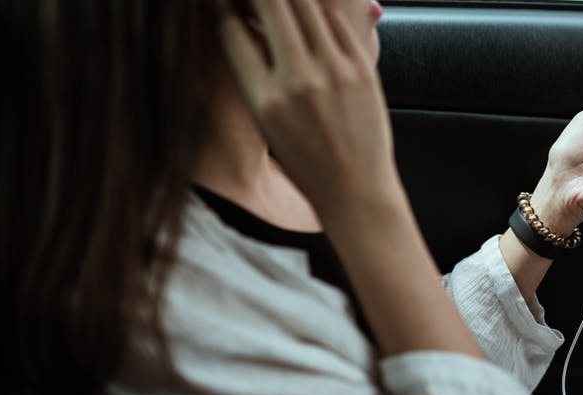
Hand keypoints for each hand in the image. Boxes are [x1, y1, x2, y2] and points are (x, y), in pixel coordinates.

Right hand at [219, 0, 400, 216]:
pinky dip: (321, 10)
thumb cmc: (307, 162)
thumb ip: (253, 74)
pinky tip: (311, 12)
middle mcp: (299, 82)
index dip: (220, 4)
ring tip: (282, 5)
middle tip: (256, 2)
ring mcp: (335, 72)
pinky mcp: (363, 70)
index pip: (232, 31)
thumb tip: (243, 26)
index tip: (220, 1)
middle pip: (272, 3)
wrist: (356, 189)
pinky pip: (337, 21)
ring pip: (307, 3)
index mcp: (265, 100)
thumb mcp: (266, 123)